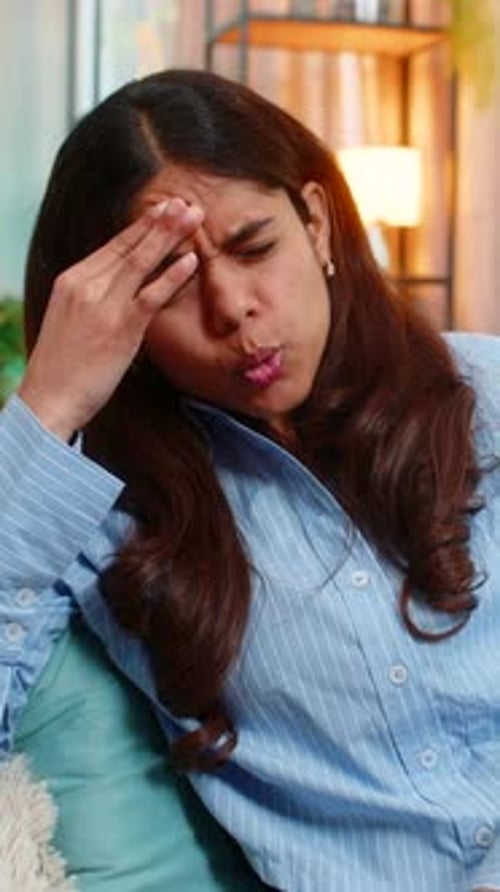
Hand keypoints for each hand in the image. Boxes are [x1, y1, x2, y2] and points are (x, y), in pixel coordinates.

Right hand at [18, 198, 201, 440]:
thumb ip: (92, 299)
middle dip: (159, 221)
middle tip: (185, 202)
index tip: (162, 210)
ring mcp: (104, 305)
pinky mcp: (121, 327)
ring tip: (193, 216)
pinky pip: (152, 295)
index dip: (140, 227)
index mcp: (71, 281)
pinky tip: (192, 259)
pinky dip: (173, 274)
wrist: (48, 398)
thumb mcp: (70, 321)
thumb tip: (118, 288)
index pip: (112, 247)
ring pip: (141, 262)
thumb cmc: (62, 367)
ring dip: (170, 236)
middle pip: (129, 246)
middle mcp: (86, 286)